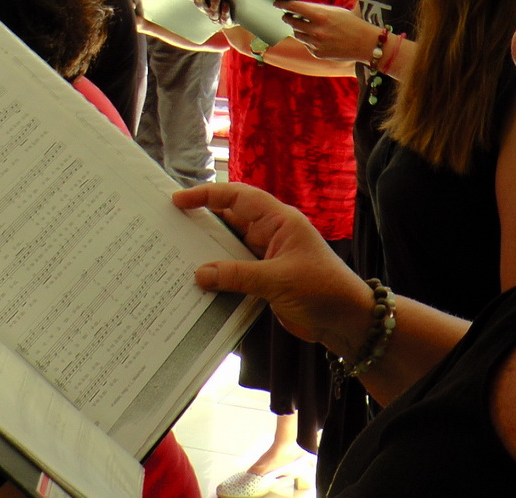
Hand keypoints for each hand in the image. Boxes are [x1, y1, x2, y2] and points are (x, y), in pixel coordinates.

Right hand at [173, 183, 372, 356]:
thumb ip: (237, 275)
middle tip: (169, 226)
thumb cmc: (322, 290)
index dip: (207, 195)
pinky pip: (235, 270)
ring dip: (208, 251)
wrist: (346, 320)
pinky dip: (218, 275)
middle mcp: (271, 234)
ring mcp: (267, 256)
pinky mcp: (265, 279)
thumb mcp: (278, 280)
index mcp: (279, 221)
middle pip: (230, 220)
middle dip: (202, 221)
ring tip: (175, 254)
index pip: (238, 197)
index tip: (178, 200)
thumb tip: (199, 273)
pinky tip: (198, 282)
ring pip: (230, 246)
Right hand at [187, 0, 237, 27]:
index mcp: (201, 0)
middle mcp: (206, 9)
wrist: (235, 16)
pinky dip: (225, 12)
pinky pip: (224, 19)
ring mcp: (216, 16)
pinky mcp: (226, 21)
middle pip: (199, 4)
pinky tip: (226, 4)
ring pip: (212, 13)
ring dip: (214, 3)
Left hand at [278, 0, 380, 61]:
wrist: (366, 43)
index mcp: (321, 15)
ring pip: (297, 34)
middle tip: (286, 15)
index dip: (284, 5)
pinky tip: (316, 38)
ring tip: (303, 26)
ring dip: (297, 29)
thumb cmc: (352, 24)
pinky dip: (308, 40)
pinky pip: (306, 45)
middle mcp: (316, 30)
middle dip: (287, 17)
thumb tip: (300, 8)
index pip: (295, 7)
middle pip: (292, 21)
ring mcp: (316, 43)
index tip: (278, 3)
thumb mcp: (335, 11)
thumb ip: (317, 10)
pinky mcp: (317, 53)